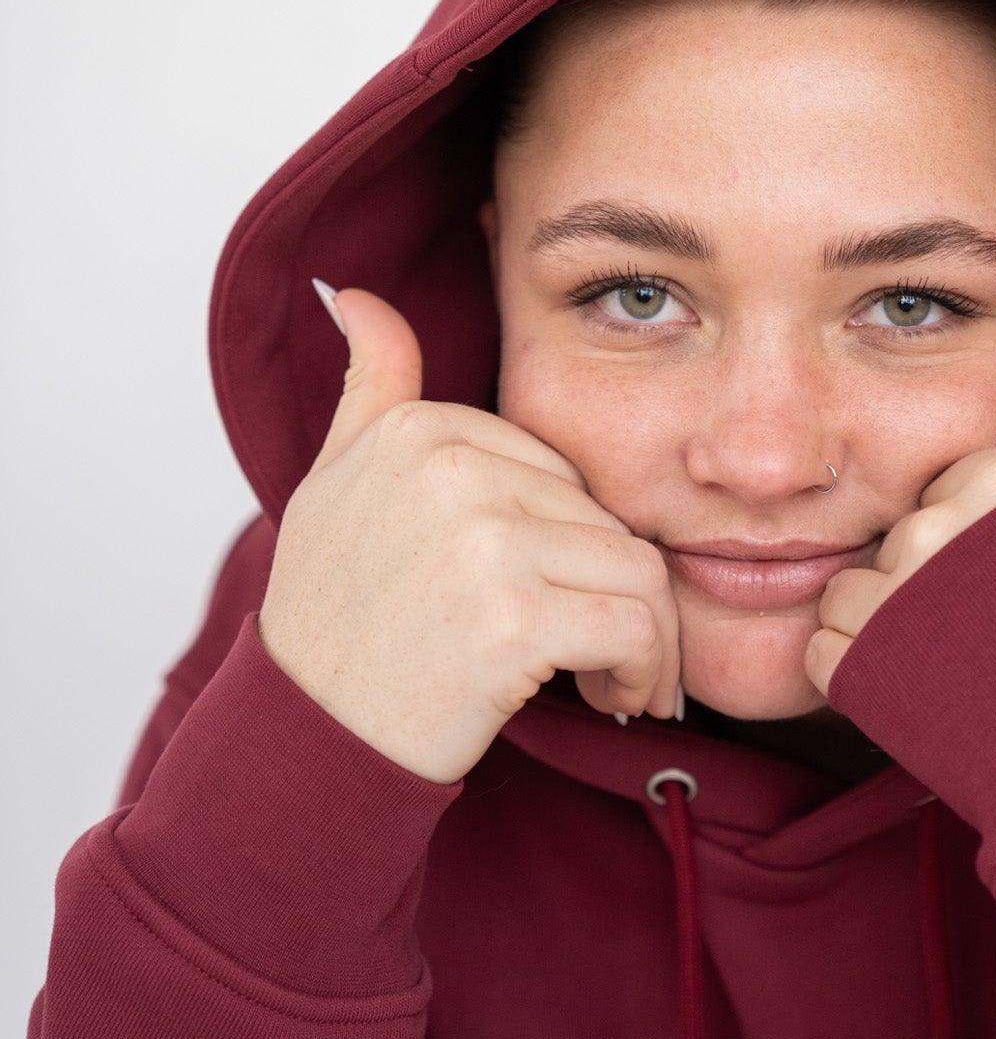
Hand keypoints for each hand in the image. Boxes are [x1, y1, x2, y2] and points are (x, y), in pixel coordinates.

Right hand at [257, 287, 679, 782]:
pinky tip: (610, 695)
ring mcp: (483, 540)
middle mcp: (450, 468)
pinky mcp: (515, 617)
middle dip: (615, 591)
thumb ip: (372, 388)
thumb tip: (360, 296)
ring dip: (647, 636)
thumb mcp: (336, 485)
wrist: (307, 742)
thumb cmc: (332, 621)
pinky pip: (637, 625)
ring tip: (608, 674)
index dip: (573, 542)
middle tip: (598, 653)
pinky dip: (645, 670)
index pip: (563, 470)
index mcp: (419, 428)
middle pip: (607, 516)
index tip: (559, 598)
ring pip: (639, 568)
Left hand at [805, 330, 995, 696]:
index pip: (937, 497)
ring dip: (885, 632)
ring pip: (849, 596)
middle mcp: (935, 523)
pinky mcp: (862, 664)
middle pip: (893, 544)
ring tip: (959, 669)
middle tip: (990, 638)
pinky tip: (926, 699)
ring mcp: (895, 594)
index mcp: (992, 472)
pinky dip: (862, 681)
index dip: (969, 552)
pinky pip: (826, 656)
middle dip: (926, 591)